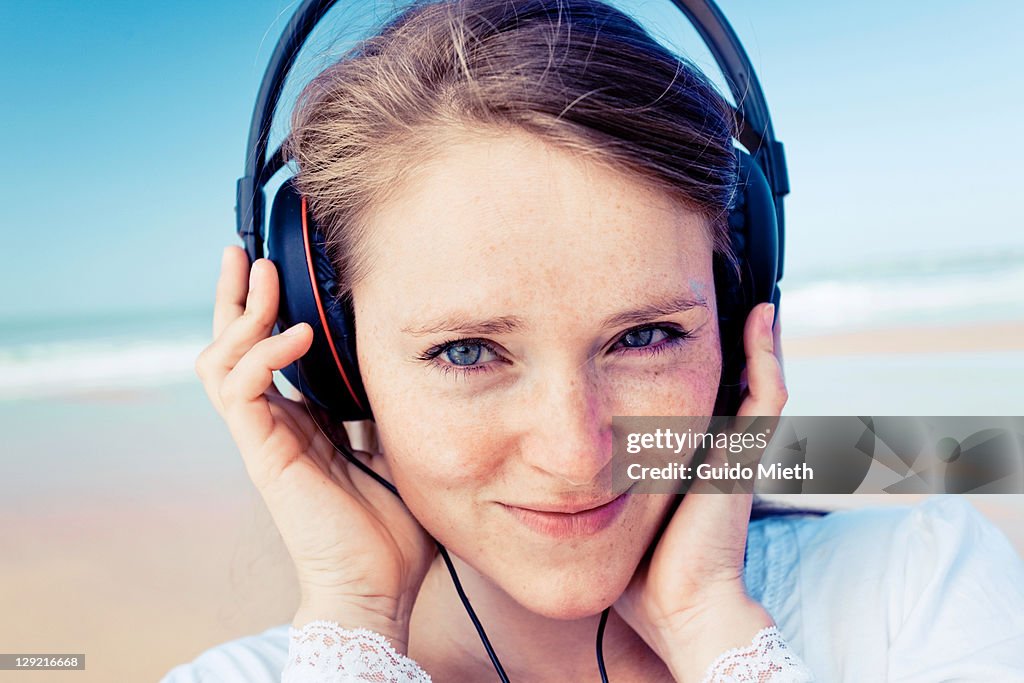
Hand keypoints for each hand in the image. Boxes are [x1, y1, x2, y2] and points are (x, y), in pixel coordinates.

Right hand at [194, 246, 435, 650]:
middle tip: (243, 253)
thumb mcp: (395, 446)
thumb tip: (401, 366)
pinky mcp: (262, 453)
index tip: (280, 268)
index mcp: (305, 421)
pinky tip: (295, 334)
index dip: (267, 312)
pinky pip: (242, 391)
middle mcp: (277, 423)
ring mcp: (264, 437)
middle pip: (233, 347)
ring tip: (263, 277)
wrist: (377, 584)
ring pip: (223, 361)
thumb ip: (383, 409)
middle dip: (236, 298)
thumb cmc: (389, 525)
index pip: (269, 353)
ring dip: (240, 315)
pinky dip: (262, 355)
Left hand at [613, 302, 786, 681]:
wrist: (677, 606)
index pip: (686, 399)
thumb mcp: (606, 515)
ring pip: (753, 380)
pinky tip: (761, 318)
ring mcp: (731, 450)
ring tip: (745, 299)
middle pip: (721, 383)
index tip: (655, 330)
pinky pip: (766, 395)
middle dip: (716, 344)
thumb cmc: (637, 574)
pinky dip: (767, 356)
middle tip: (704, 301)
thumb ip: (588, 489)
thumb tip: (541, 471)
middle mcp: (711, 450)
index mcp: (681, 462)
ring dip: (752, 341)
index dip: (679, 366)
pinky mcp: (743, 455)